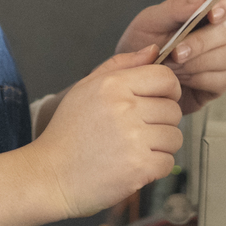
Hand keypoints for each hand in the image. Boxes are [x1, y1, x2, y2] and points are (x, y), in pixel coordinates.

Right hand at [21, 48, 182, 220]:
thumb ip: (121, 64)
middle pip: (173, 110)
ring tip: (134, 148)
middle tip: (137, 131)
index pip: (166, 78)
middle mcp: (125, 109)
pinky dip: (155, 167)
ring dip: (160, 146)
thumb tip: (153, 50)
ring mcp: (133, 139)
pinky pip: (168, 163)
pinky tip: (133, 165)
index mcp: (113, 85)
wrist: (50, 175)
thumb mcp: (86, 88)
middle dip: (161, 121)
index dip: (169, 90)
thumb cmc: (68, 132)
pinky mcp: (139, 167)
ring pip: (174, 137)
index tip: (159, 101)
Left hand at [113, 0, 225, 112]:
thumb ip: (177, 7)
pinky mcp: (217, 83)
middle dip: (198, 43)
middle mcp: (215, 35)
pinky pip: (221, 80)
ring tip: (170, 66)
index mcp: (203, 14)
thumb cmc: (142, 46)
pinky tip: (181, 80)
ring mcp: (219, 59)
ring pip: (224, 58)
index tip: (213, 14)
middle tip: (174, 53)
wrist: (133, 77)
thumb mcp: (150, 21)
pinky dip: (198, 80)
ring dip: (194, 63)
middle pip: (224, 33)